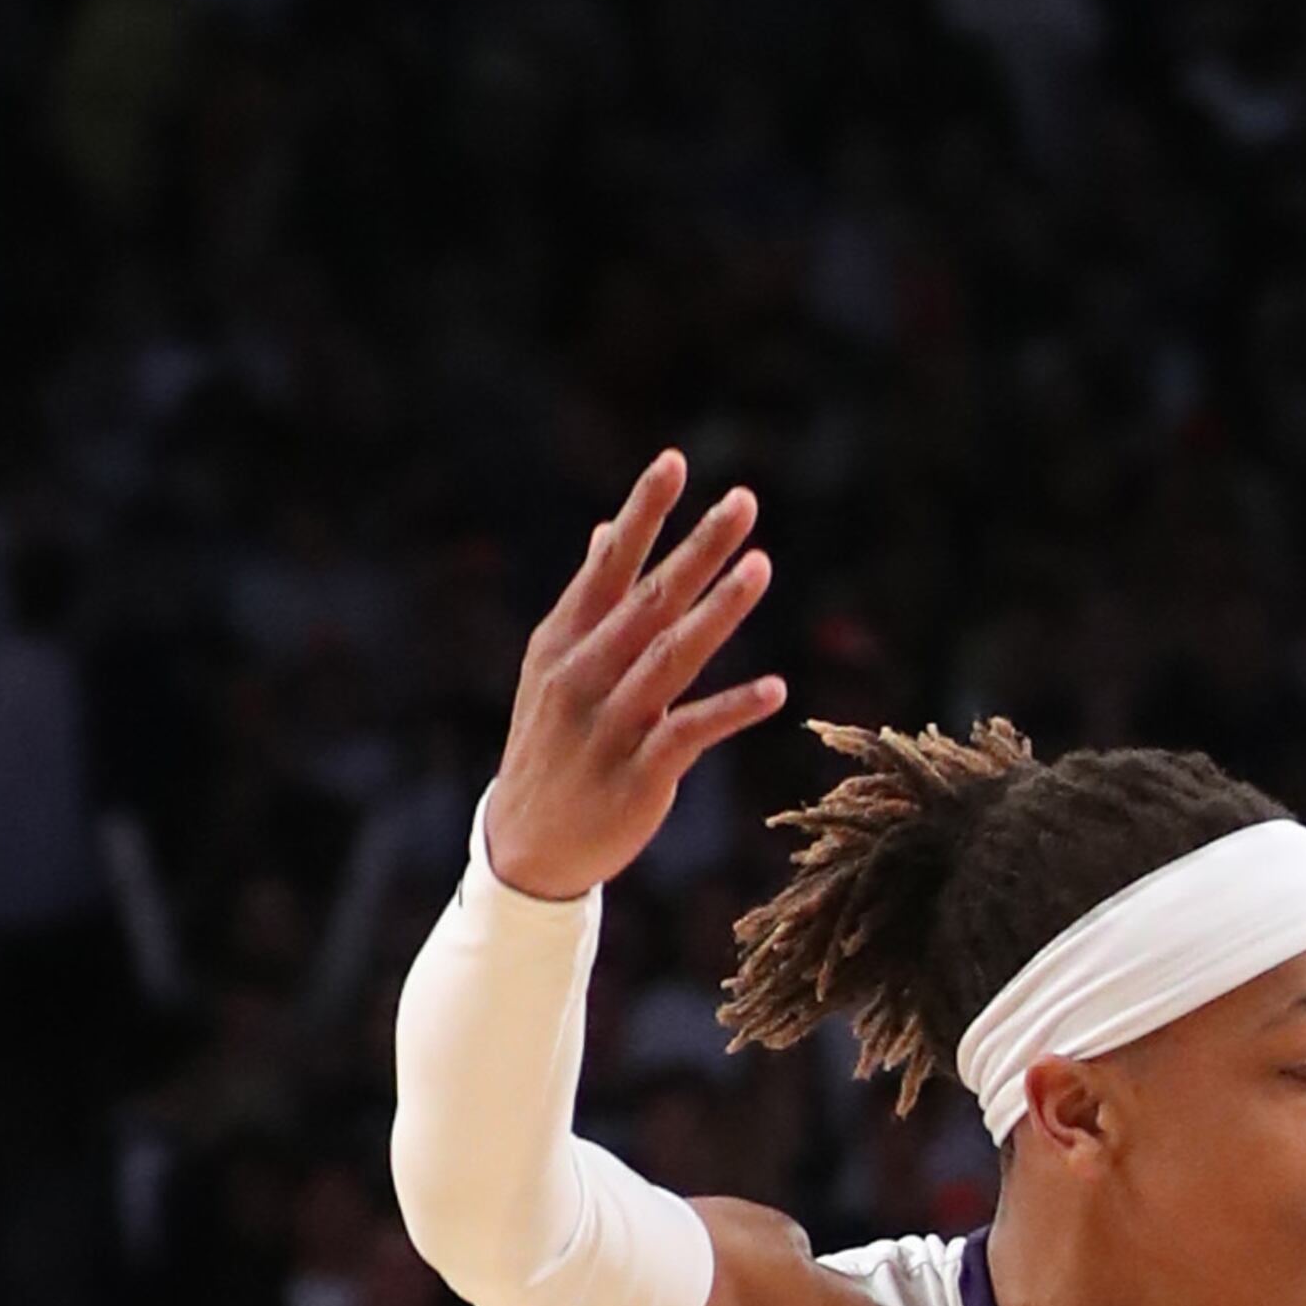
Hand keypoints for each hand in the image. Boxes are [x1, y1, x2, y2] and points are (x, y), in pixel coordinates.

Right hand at [478, 453, 785, 902]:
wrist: (530, 843)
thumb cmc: (554, 744)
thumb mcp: (556, 666)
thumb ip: (591, 600)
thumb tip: (611, 531)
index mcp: (565, 639)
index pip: (608, 563)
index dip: (643, 513)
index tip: (675, 462)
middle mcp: (585, 672)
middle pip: (650, 598)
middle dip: (697, 547)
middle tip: (743, 502)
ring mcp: (611, 723)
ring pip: (672, 655)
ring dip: (720, 610)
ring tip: (762, 567)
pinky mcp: (640, 774)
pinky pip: (692, 732)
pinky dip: (733, 709)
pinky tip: (775, 689)